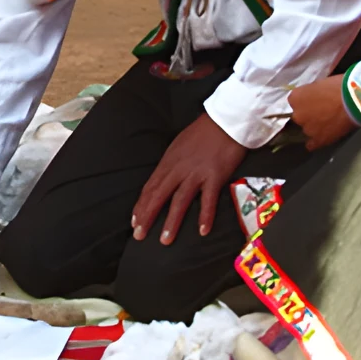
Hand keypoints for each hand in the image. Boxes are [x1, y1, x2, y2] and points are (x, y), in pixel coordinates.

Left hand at [132, 114, 247, 244]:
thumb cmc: (204, 131)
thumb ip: (172, 163)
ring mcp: (196, 173)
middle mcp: (179, 169)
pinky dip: (205, 216)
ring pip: (179, 200)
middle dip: (147, 217)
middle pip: (158, 196)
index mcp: (169, 161)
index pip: (150, 187)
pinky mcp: (214, 176)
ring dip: (171, 221)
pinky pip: (208, 199)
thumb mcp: (179, 145)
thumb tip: (164, 179)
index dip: (141, 206)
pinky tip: (202, 231)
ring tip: (165, 240)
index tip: (134, 222)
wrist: (226, 120)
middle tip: (139, 236)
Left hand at [288, 75, 355, 150]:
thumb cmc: (338, 86)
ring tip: (329, 123)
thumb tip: (313, 97)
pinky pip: (312, 144)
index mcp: (295, 98)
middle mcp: (297, 115)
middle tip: (323, 111)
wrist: (354, 100)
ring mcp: (307, 129)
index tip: (315, 101)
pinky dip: (316, 141)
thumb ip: (311, 93)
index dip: (306, 101)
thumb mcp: (319, 84)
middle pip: (300, 116)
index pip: (296, 101)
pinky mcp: (318, 140)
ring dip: (315, 127)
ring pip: (307, 129)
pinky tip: (324, 137)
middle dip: (309, 114)